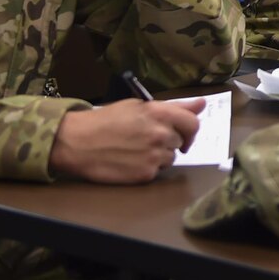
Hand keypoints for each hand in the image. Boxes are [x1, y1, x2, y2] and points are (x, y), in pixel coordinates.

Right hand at [50, 99, 203, 182]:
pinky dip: (147, 168)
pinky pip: (157, 172)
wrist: (76, 142)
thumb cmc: (105, 121)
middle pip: (180, 142)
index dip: (190, 129)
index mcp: (158, 113)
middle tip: (147, 140)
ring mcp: (153, 156)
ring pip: (170, 158)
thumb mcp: (138, 106)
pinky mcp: (145, 174)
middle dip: (169, 141)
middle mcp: (160, 134)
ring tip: (135, 150)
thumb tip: (202, 104)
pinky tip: (130, 161)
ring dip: (159, 156)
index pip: (192, 122)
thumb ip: (173, 107)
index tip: (185, 134)